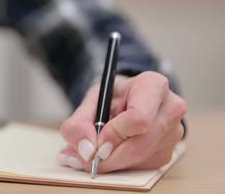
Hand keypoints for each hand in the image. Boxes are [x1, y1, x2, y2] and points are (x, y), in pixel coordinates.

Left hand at [58, 72, 186, 172]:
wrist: (126, 99)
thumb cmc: (110, 97)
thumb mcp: (89, 102)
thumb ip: (78, 124)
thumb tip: (86, 150)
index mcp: (153, 85)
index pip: (139, 118)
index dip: (114, 134)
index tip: (96, 141)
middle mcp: (170, 108)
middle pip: (140, 144)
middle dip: (110, 156)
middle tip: (86, 158)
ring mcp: (173, 132)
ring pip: (140, 158)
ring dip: (112, 161)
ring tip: (93, 151)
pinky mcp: (168, 152)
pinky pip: (142, 166)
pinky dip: (121, 165)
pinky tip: (111, 152)